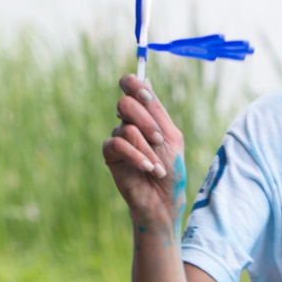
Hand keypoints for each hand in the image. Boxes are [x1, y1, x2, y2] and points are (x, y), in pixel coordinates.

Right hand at [102, 74, 188, 235]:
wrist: (164, 201)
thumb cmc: (172, 170)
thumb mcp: (172, 137)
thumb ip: (157, 111)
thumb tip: (146, 79)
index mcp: (146, 114)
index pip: (130, 85)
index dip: (134, 85)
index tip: (146, 96)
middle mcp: (129, 121)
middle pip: (125, 103)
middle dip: (147, 122)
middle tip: (160, 141)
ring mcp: (118, 137)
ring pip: (126, 127)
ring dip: (147, 149)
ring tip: (158, 167)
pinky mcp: (110, 154)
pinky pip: (117, 144)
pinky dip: (136, 156)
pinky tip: (148, 169)